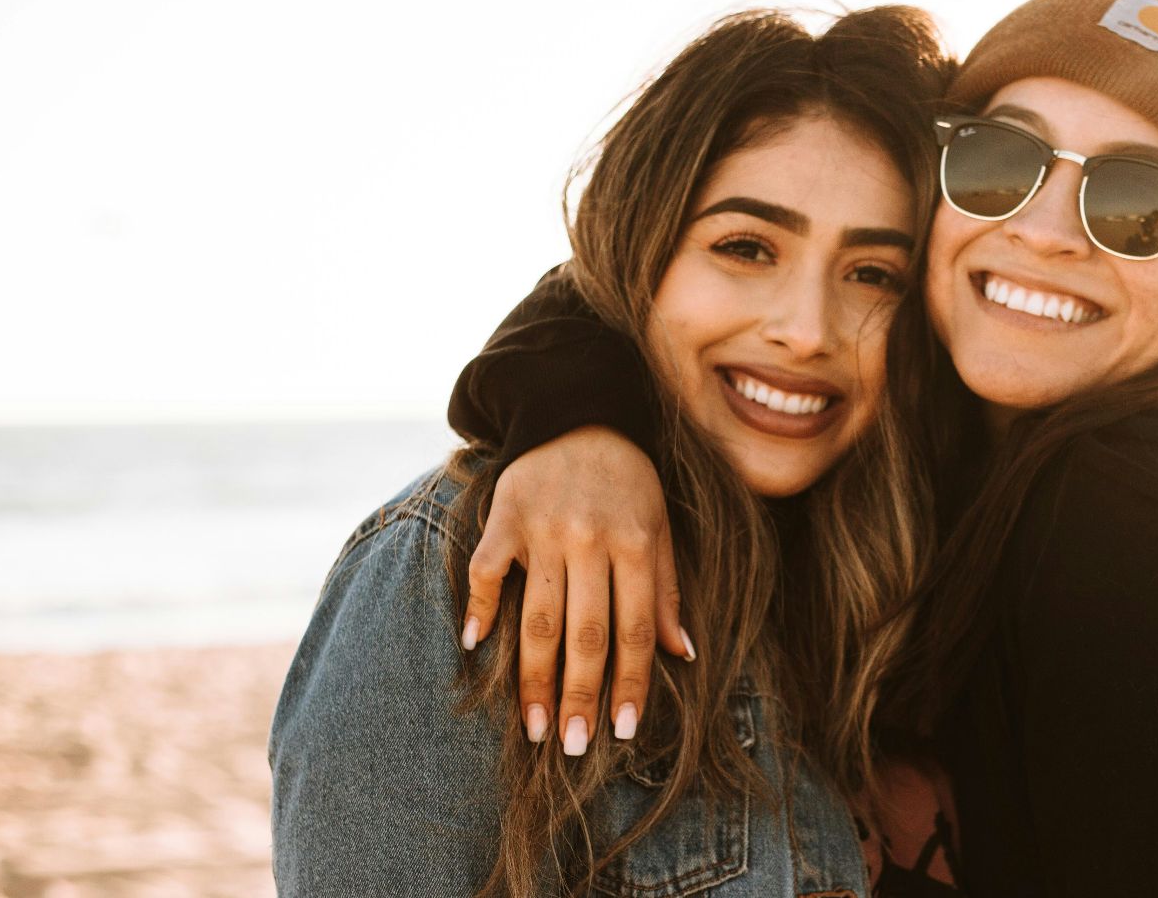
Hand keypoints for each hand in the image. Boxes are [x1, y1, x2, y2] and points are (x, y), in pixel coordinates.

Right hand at [460, 427, 691, 755]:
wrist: (576, 412)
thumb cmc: (626, 480)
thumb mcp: (659, 526)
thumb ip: (666, 589)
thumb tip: (681, 654)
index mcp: (634, 543)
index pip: (634, 628)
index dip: (630, 683)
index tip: (623, 730)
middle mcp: (589, 540)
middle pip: (584, 633)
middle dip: (580, 695)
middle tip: (573, 746)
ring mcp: (542, 529)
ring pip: (536, 616)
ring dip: (533, 677)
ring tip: (532, 726)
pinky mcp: (503, 517)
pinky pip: (485, 569)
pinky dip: (477, 607)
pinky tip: (475, 647)